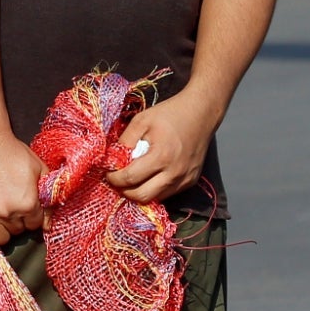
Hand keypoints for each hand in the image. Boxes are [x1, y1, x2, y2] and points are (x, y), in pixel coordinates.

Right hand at [0, 127, 46, 251]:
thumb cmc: (13, 153)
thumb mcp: (39, 170)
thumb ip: (48, 198)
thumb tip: (48, 226)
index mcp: (28, 202)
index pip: (36, 224)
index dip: (33, 215)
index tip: (28, 206)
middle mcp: (9, 213)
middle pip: (20, 231)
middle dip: (19, 220)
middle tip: (13, 204)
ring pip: (3, 238)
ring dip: (5, 228)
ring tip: (2, 212)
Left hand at [105, 91, 219, 205]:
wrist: (201, 113)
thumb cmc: (170, 114)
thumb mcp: (142, 120)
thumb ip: (125, 141)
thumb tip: (112, 160)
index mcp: (161, 156)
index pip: (130, 178)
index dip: (114, 178)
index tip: (108, 173)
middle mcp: (174, 173)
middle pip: (142, 196)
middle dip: (125, 191)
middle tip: (117, 180)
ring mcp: (185, 179)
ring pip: (156, 198)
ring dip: (140, 192)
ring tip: (132, 179)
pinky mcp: (191, 181)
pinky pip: (168, 193)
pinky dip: (155, 188)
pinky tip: (149, 177)